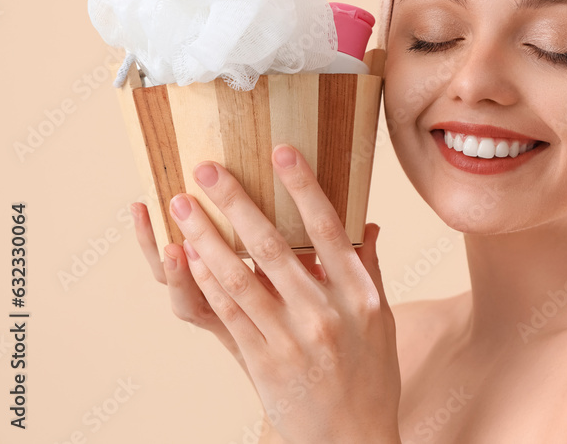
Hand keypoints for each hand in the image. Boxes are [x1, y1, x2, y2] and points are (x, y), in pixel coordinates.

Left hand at [166, 144, 400, 443]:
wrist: (353, 440)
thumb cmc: (372, 377)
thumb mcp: (383, 321)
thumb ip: (369, 271)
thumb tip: (367, 225)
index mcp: (361, 296)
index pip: (329, 230)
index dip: (303, 188)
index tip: (281, 152)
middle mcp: (328, 314)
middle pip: (275, 247)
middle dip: (237, 202)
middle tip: (208, 169)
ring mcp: (294, 340)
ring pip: (242, 278)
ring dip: (207, 237)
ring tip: (184, 206)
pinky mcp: (264, 363)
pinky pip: (230, 315)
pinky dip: (207, 282)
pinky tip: (190, 255)